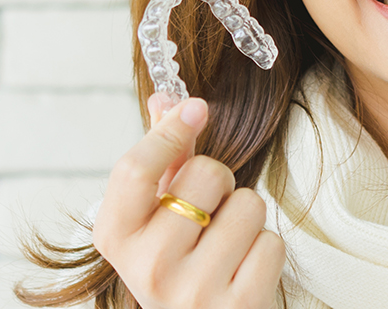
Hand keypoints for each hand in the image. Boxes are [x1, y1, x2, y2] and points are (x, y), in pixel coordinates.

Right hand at [93, 94, 285, 308]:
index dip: (169, 131)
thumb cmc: (176, 265)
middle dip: (219, 181)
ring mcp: (194, 291)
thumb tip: (166, 100)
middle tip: (208, 211)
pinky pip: (271, 241)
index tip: (196, 108)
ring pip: (248, 204)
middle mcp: (149, 268)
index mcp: (116, 238)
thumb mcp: (153, 216)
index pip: (134, 170)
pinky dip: (264, 248)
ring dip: (245, 215)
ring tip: (226, 243)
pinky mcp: (239, 306)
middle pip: (205, 174)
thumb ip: (160, 159)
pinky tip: (243, 267)